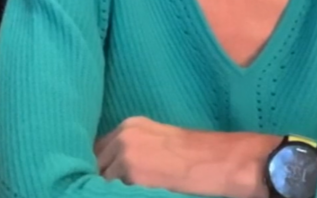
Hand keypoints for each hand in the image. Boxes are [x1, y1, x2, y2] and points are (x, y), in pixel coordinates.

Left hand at [94, 116, 278, 197]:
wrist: (220, 160)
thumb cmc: (197, 154)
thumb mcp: (161, 141)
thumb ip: (135, 148)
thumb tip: (114, 169)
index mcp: (131, 125)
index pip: (99, 149)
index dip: (102, 166)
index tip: (103, 178)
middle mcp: (124, 135)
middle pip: (96, 163)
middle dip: (102, 178)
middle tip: (112, 187)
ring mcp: (125, 153)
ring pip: (101, 180)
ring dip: (108, 188)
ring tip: (122, 192)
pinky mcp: (131, 173)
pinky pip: (111, 190)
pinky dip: (118, 194)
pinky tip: (132, 193)